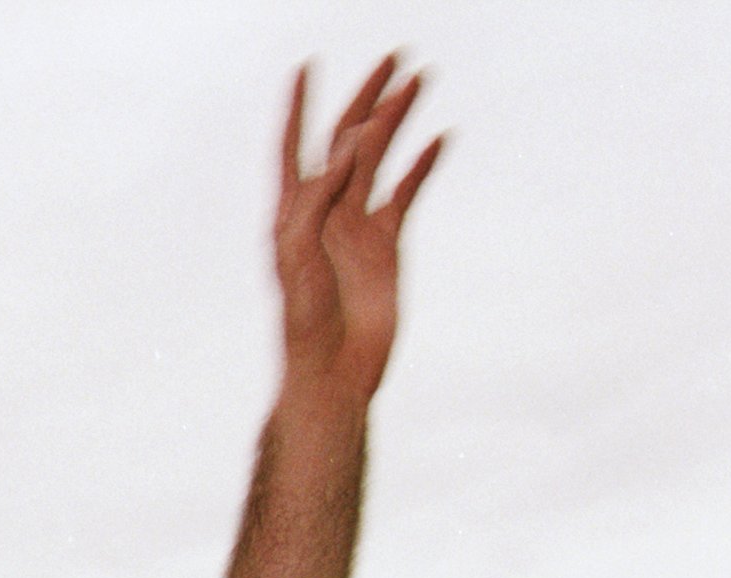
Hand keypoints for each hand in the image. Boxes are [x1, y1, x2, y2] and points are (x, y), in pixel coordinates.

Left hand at [274, 57, 440, 405]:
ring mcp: (357, 224)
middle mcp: (324, 209)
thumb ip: (319, 194)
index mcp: (292, 210)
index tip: (305, 66)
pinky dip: (422, 164)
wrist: (335, 366)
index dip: (297, 107)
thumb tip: (352, 141)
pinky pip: (406, 192)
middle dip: (365, 97)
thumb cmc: (303, 318)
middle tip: (391, 58)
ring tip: (418, 80)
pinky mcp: (386, 242)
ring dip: (398, 118)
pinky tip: (439, 138)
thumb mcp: (297, 250)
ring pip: (381, 157)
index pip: (293, 146)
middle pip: (346, 139)